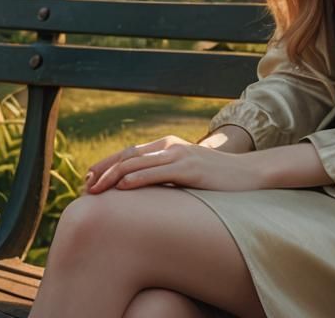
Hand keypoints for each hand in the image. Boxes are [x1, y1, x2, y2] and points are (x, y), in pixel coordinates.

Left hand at [83, 134, 266, 193]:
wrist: (248, 175)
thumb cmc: (216, 179)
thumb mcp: (186, 174)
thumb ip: (166, 175)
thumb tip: (142, 189)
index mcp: (168, 146)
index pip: (130, 152)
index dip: (107, 164)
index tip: (89, 178)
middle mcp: (171, 147)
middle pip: (129, 155)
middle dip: (104, 170)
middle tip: (86, 186)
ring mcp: (180, 156)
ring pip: (138, 163)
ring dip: (114, 176)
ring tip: (96, 189)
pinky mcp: (190, 169)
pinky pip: (158, 173)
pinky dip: (137, 179)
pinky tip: (123, 187)